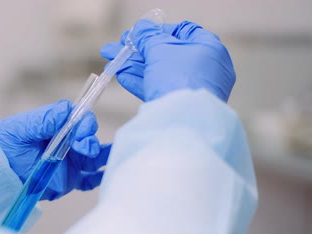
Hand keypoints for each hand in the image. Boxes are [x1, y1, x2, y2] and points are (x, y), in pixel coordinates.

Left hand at [0, 100, 110, 200]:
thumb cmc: (7, 141)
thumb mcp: (24, 127)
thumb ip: (46, 120)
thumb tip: (66, 109)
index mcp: (60, 125)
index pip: (82, 120)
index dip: (86, 124)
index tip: (82, 133)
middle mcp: (68, 142)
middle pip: (90, 139)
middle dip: (91, 142)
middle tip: (84, 149)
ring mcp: (71, 161)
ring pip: (94, 158)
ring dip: (103, 156)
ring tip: (109, 158)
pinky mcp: (68, 180)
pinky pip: (88, 180)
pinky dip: (98, 178)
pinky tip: (103, 175)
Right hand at [101, 20, 235, 101]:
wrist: (183, 119)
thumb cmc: (180, 77)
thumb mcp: (160, 49)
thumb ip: (147, 37)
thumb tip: (140, 28)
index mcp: (208, 48)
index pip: (182, 32)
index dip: (157, 30)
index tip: (138, 33)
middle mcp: (203, 68)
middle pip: (165, 53)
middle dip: (137, 50)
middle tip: (118, 47)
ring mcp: (191, 88)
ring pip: (158, 72)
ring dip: (133, 65)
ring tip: (111, 61)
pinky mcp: (179, 105)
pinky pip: (158, 88)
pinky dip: (139, 81)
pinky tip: (121, 75)